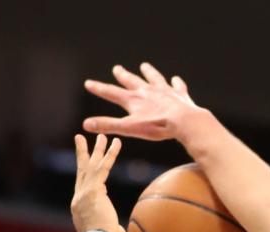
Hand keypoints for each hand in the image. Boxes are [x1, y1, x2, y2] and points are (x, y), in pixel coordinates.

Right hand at [71, 133, 126, 231]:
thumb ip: (110, 229)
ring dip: (98, 149)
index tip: (85, 161)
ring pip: (92, 166)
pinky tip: (116, 143)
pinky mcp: (94, 191)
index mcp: (79, 208)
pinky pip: (104, 168)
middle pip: (81, 170)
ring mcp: (85, 193)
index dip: (83, 172)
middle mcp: (79, 198)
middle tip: (80, 137)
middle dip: (82, 153)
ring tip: (103, 135)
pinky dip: (110, 155)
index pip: (81, 186)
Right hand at [84, 62, 199, 142]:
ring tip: (144, 66)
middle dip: (123, 76)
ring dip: (149, 72)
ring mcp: (164, 91)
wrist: (183, 121)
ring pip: (154, 79)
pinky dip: (176, 83)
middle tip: (117, 68)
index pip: (112, 93)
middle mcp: (147, 91)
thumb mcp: (128, 128)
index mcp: (134, 100)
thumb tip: (86, 124)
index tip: (89, 83)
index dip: (99, 89)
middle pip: (132, 81)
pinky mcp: (179, 96)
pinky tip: (176, 79)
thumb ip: (108, 125)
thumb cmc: (156, 126)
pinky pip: (177, 87)